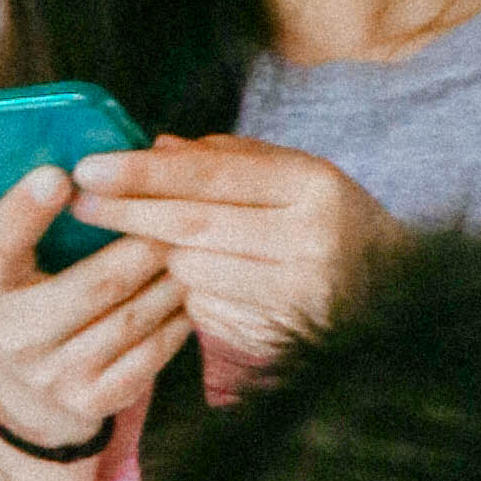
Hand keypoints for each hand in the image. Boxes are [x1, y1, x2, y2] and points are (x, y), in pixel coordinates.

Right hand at [0, 167, 186, 447]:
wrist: (31, 384)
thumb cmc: (37, 293)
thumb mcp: (21, 257)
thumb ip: (44, 217)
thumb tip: (104, 163)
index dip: (27, 209)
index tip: (58, 174)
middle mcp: (15, 334)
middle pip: (95, 284)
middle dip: (145, 245)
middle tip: (183, 213)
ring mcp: (54, 374)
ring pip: (133, 318)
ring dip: (174, 279)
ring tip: (201, 249)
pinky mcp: (93, 401)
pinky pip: (152, 354)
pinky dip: (179, 320)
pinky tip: (196, 294)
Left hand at [74, 137, 393, 376]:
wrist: (398, 297)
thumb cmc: (334, 224)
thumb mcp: (296, 177)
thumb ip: (230, 157)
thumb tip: (155, 145)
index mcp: (316, 188)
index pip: (212, 174)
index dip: (144, 171)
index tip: (91, 167)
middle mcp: (313, 241)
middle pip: (192, 225)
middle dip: (128, 212)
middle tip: (81, 203)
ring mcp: (299, 296)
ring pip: (192, 271)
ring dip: (163, 258)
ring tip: (158, 243)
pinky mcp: (283, 335)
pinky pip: (207, 309)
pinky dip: (193, 293)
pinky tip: (208, 281)